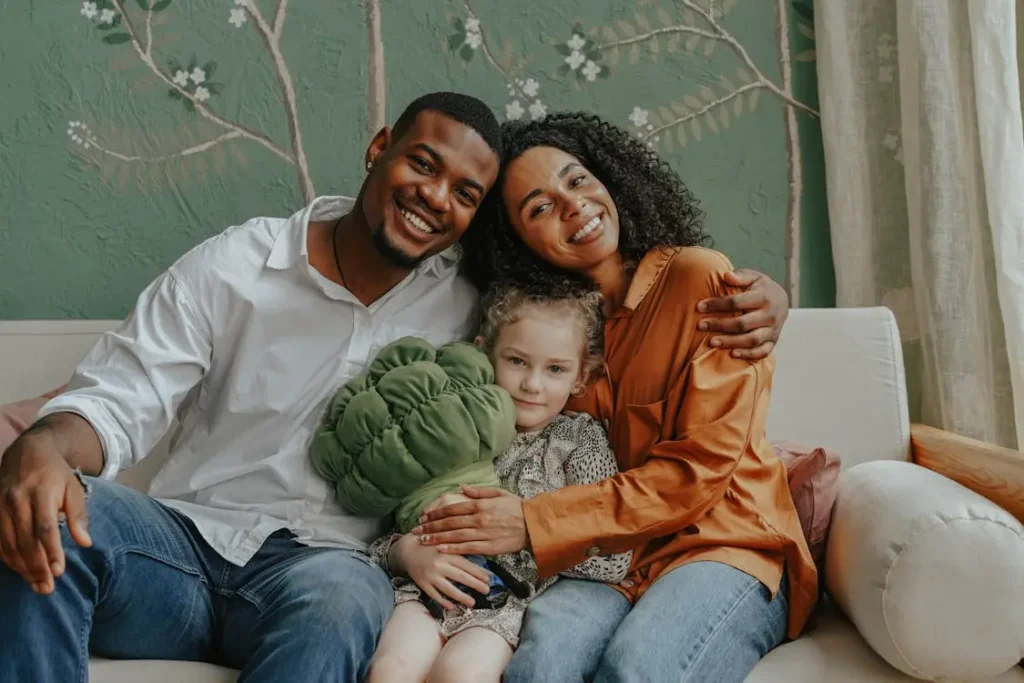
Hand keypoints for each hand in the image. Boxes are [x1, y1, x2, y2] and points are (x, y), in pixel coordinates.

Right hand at [0, 433, 91, 594]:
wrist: (27, 453)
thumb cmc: (56, 474)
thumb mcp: (73, 488)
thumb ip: (78, 515)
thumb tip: (86, 543)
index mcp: (41, 492)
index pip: (45, 527)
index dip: (51, 551)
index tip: (59, 571)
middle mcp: (17, 499)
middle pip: (25, 540)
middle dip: (36, 566)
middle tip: (47, 588)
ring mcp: (1, 506)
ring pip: (9, 543)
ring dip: (22, 567)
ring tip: (36, 584)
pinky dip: (9, 558)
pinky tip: (21, 570)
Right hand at [388, 533, 491, 609]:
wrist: (407, 550)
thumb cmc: (431, 546)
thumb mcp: (445, 544)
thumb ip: (459, 551)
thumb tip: (479, 561)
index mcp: (447, 553)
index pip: (466, 564)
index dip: (478, 572)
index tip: (489, 579)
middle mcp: (439, 564)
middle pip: (460, 577)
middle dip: (475, 584)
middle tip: (487, 590)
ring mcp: (430, 575)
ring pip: (448, 589)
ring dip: (461, 597)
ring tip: (473, 602)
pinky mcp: (422, 583)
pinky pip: (434, 595)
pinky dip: (443, 601)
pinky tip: (452, 606)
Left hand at [413, 486, 527, 555]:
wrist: (533, 525)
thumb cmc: (516, 508)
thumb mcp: (499, 493)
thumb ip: (479, 491)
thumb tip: (461, 488)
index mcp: (480, 505)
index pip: (452, 508)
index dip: (436, 513)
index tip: (424, 517)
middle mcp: (479, 518)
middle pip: (449, 523)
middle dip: (431, 526)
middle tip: (417, 530)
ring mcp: (483, 533)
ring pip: (454, 536)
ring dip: (437, 538)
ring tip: (423, 541)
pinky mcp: (488, 547)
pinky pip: (467, 548)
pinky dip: (452, 548)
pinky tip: (440, 549)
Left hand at [696, 269, 788, 360]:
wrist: (782, 300)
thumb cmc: (761, 288)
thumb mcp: (753, 277)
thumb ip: (740, 276)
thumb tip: (726, 276)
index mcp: (765, 297)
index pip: (736, 302)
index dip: (717, 305)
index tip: (699, 307)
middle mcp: (771, 315)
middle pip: (742, 323)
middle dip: (719, 325)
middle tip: (701, 325)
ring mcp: (773, 330)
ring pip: (751, 340)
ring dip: (730, 342)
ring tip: (711, 342)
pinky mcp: (773, 341)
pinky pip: (762, 352)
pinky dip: (748, 354)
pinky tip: (732, 353)